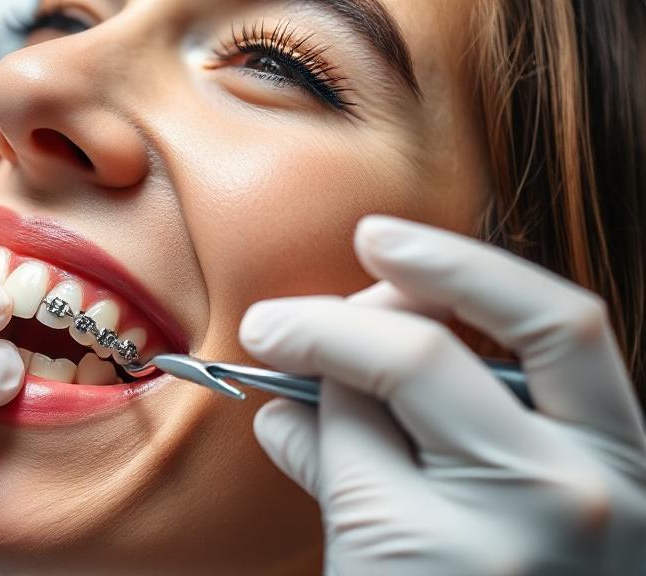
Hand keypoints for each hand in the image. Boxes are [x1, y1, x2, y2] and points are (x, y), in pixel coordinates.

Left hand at [242, 216, 645, 575]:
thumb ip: (438, 433)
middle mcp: (582, 492)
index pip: (565, 325)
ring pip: (375, 392)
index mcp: (621, 465)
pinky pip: (335, 459)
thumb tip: (338, 368)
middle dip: (340, 311)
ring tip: (277, 366)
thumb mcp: (518, 512)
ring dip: (311, 369)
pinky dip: (297, 436)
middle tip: (276, 313)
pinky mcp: (421, 557)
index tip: (383, 237)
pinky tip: (282, 436)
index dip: (467, 267)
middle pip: (433, 348)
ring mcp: (503, 532)